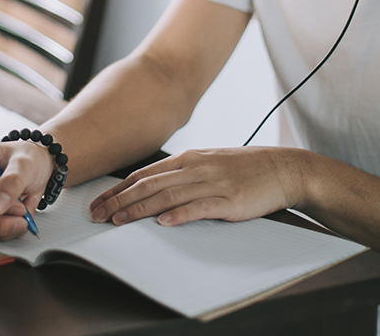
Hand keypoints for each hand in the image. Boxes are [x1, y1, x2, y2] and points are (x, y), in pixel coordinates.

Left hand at [89, 147, 305, 226]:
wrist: (282, 169)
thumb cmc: (244, 169)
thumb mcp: (208, 163)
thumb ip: (181, 174)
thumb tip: (151, 187)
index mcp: (188, 158)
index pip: (144, 174)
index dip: (118, 189)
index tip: (98, 202)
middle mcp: (195, 167)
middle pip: (149, 184)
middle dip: (119, 200)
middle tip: (97, 215)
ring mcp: (212, 183)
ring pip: (168, 195)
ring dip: (140, 209)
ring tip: (119, 220)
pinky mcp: (230, 200)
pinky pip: (200, 207)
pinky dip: (180, 214)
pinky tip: (163, 222)